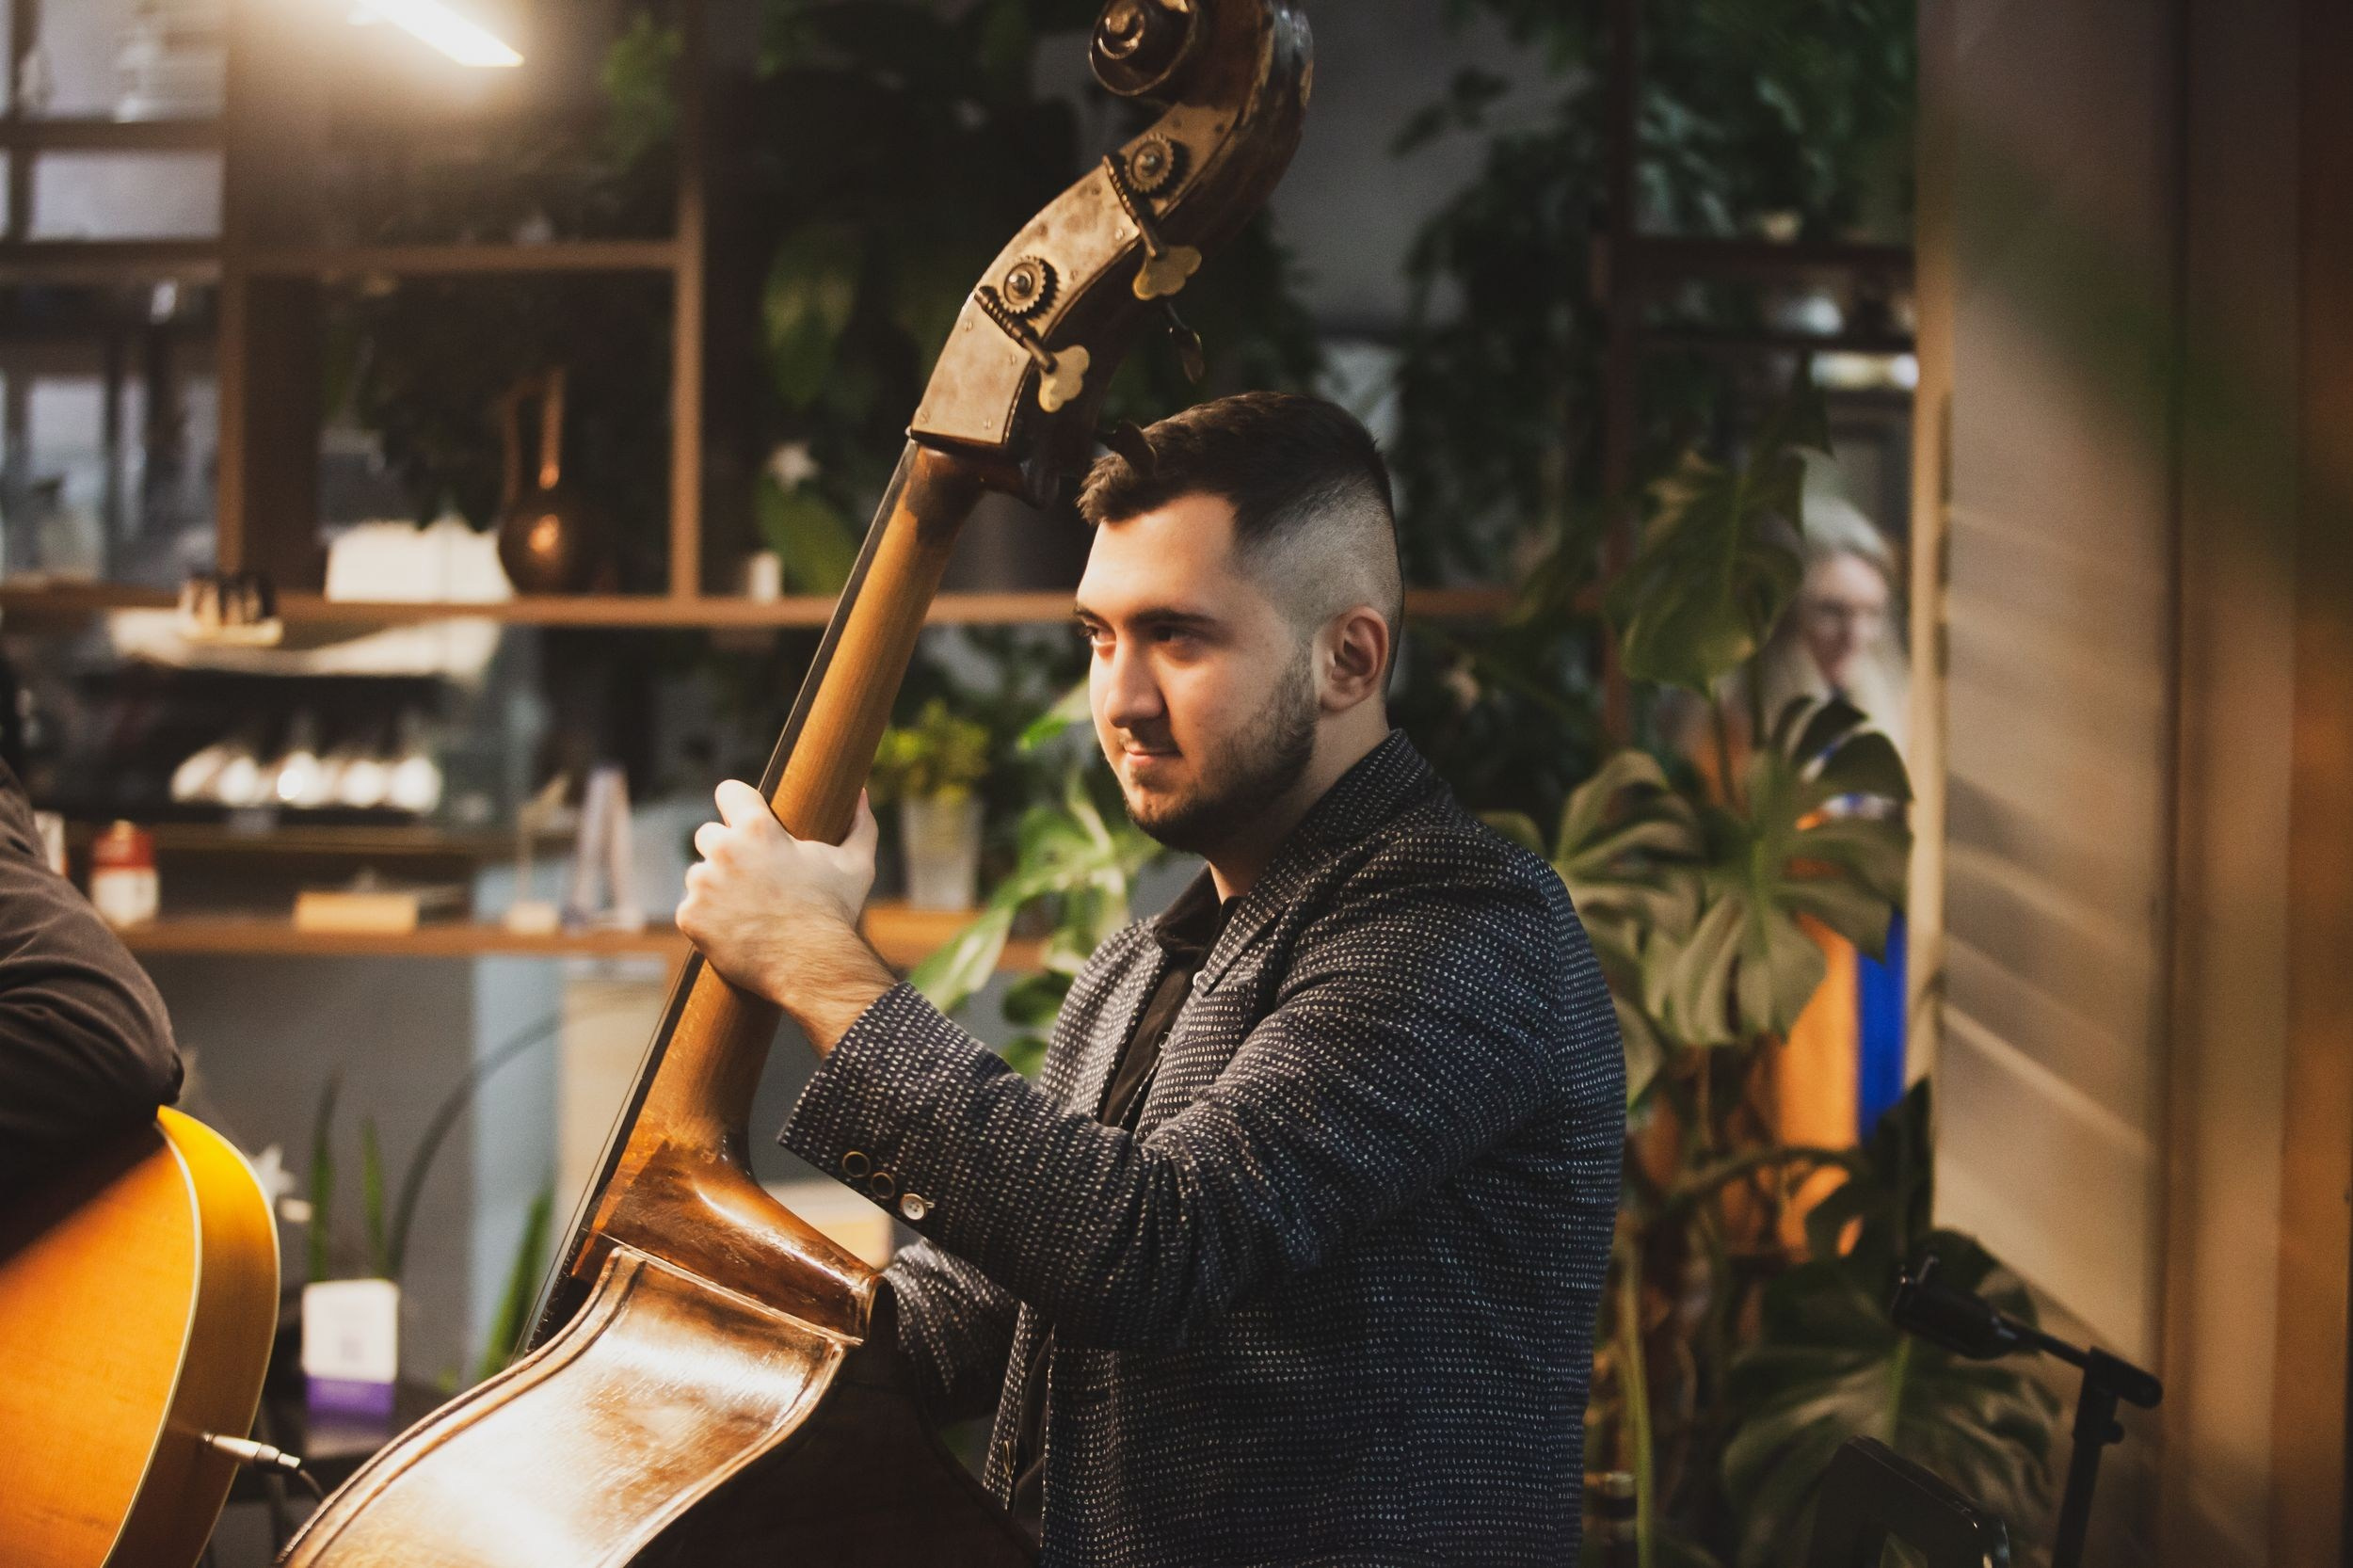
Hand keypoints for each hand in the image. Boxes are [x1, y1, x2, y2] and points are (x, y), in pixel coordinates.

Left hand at [677, 781, 879, 1012]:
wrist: (814, 966)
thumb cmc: (835, 912)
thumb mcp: (856, 864)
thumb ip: (859, 824)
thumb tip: (861, 795)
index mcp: (757, 829)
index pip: (728, 792)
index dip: (736, 803)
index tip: (742, 817)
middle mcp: (724, 850)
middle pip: (707, 835)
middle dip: (725, 850)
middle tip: (751, 875)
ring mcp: (703, 884)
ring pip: (698, 875)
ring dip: (713, 886)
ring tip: (744, 908)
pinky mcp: (690, 917)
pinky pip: (690, 910)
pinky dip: (706, 920)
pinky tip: (732, 930)